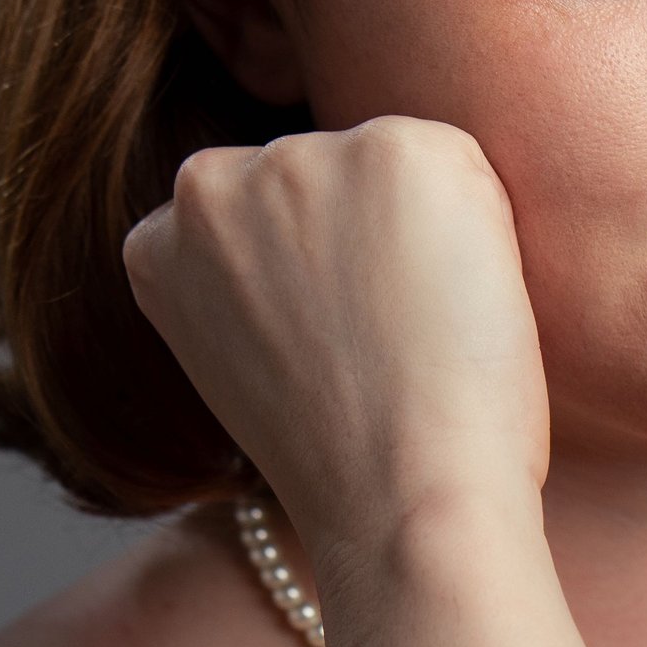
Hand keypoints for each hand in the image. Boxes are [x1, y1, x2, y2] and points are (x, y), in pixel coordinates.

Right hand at [124, 119, 550, 561]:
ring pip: (387, 170)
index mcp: (161, 241)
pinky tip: (461, 304)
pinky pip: (460, 167)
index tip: (331, 353)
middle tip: (381, 347)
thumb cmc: (344, 464)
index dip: (320, 286)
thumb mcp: (244, 363)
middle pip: (322, 181)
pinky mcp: (393, 149)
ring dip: (419, 232)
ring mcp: (299, 158)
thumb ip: (252, 283)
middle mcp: (210, 180)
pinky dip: (485, 230)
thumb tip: (315, 241)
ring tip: (418, 331)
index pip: (264, 220)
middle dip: (360, 244)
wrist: (400, 498)